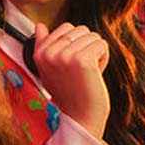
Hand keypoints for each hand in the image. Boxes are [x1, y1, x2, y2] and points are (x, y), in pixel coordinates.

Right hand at [33, 22, 111, 137]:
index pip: (66, 27)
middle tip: (80, 71)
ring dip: (96, 54)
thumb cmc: (68, 94)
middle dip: (87, 47)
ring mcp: (65, 56)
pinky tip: (95, 74)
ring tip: (87, 73)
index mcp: (40, 53)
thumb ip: (44, 46)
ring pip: (93, 36)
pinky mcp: (82, 60)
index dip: (75, 44)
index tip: (70, 65)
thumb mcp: (49, 69)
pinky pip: (102, 44)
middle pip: (81, 29)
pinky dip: (104, 59)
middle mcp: (49, 53)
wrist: (79, 118)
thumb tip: (40, 26)